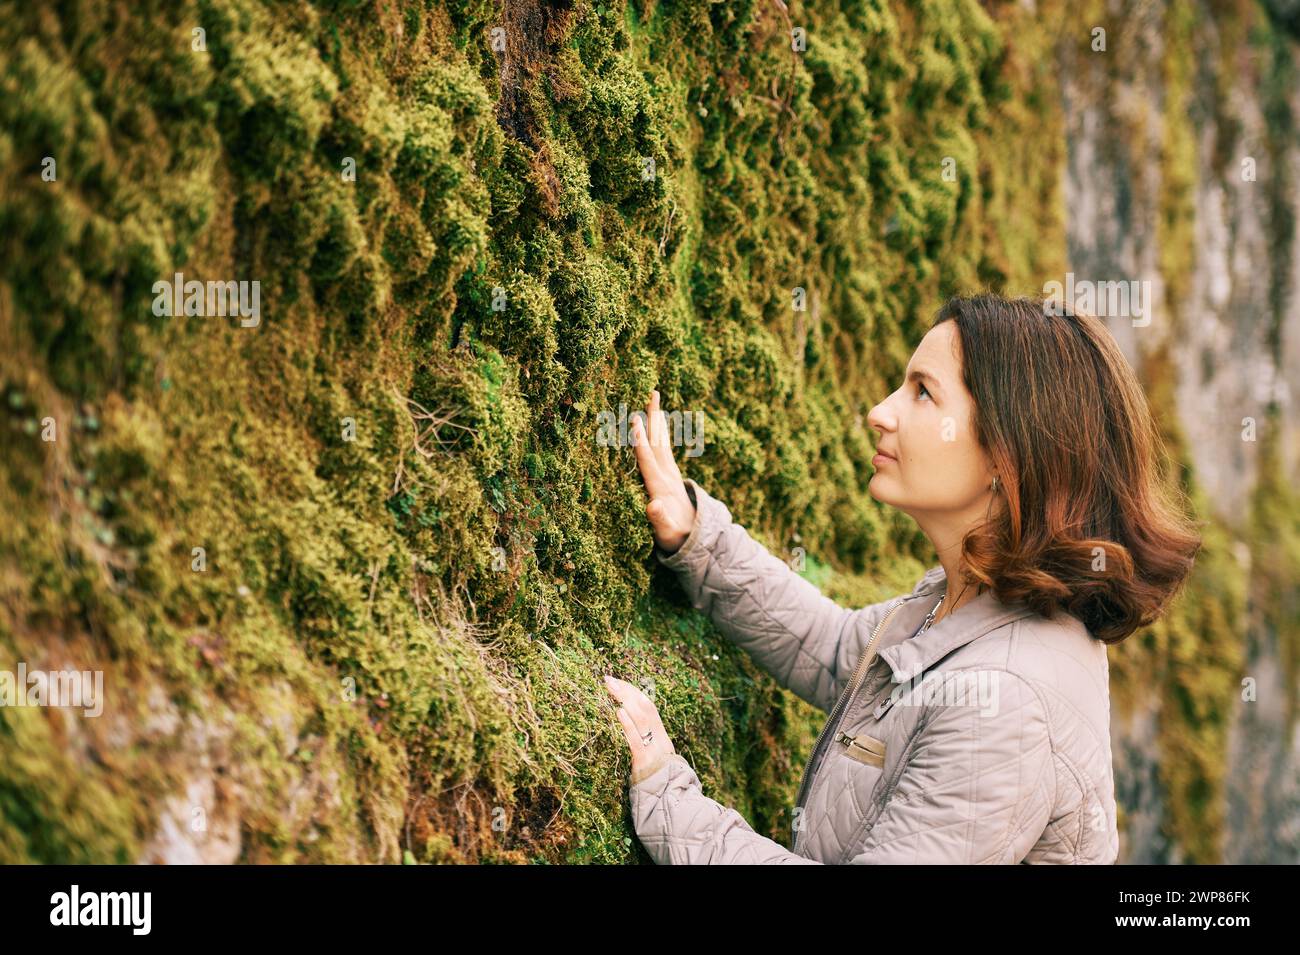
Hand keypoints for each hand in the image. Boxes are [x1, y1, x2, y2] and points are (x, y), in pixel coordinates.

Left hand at [604, 674, 676, 784]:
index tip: (619, 681)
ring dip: (625, 700)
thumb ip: (647, 743)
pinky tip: (619, 712)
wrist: (671, 801)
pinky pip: (635, 740)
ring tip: (611, 688)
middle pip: (644, 708)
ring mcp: (653, 749)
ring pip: (641, 719)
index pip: (649, 707)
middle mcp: (659, 739)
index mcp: (662, 736)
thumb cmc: (658, 781)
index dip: (634, 692)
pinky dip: (627, 724)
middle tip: (609, 679)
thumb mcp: (656, 758)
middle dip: (626, 691)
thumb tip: (630, 729)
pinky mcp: (644, 761)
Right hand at [631, 389, 695, 554]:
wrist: (696, 541)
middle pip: (659, 443)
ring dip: (658, 421)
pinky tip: (658, 424)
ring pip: (662, 442)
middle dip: (654, 418)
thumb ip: (660, 520)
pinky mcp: (672, 476)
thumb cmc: (676, 539)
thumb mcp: (667, 533)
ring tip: (654, 400)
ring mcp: (671, 475)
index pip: (649, 461)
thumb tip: (653, 505)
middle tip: (652, 394)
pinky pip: (664, 449)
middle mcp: (668, 476)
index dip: (640, 442)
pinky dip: (659, 434)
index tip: (635, 421)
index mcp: (661, 488)